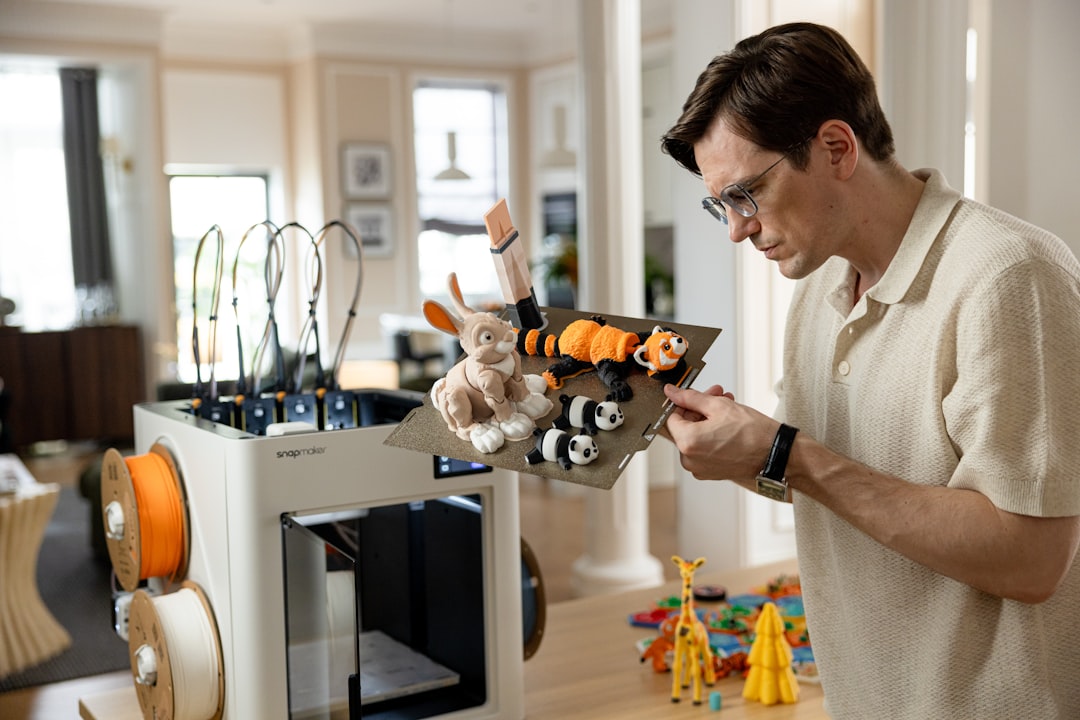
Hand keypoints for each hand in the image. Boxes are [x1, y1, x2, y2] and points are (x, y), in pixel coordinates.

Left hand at [663, 384, 777, 484]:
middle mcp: (689, 459)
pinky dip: (712, 435)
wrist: (776, 455)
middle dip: (701, 408)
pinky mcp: (710, 473)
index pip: (672, 417)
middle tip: (717, 395)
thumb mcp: (718, 406)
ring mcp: (699, 468)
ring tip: (727, 406)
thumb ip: (690, 398)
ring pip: (696, 436)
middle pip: (685, 426)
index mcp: (687, 442)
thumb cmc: (753, 434)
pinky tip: (728, 423)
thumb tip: (672, 392)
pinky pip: (704, 449)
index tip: (696, 395)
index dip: (685, 402)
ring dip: (708, 419)